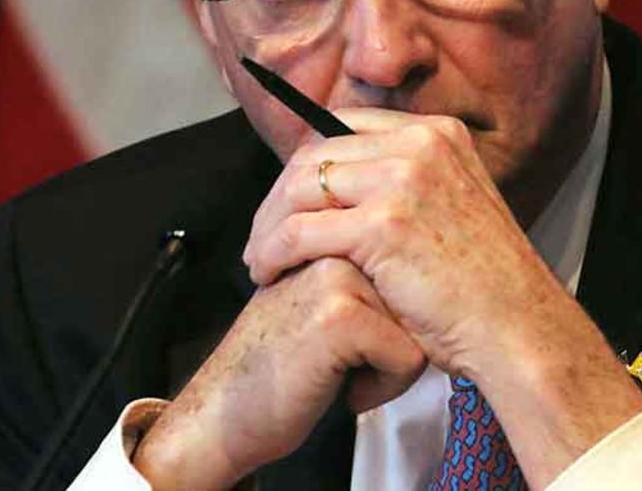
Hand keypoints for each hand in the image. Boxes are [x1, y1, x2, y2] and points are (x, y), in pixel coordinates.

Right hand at [132, 257, 424, 489]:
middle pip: (414, 297)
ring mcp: (337, 276)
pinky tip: (341, 390)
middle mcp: (334, 245)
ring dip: (388, 364)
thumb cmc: (273, 362)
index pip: (404, 270)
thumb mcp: (312, 295)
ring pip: (417, 326)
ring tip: (340, 372)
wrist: (224, 407)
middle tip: (341, 360)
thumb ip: (355, 271)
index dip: (388, 318)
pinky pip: (407, 358)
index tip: (347, 341)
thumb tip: (414, 267)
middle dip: (392, 339)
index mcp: (328, 234)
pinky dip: (383, 387)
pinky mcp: (342, 316)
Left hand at [243, 108, 557, 376]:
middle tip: (262, 234)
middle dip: (279, 195)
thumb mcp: (454, 205)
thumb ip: (408, 184)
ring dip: (268, 224)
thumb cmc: (483, 285)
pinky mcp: (382, 224)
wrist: (517, 327)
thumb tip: (349, 184)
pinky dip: (273, 252)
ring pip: (301, 186)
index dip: (308, 163)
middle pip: (316, 153)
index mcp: (437, 133)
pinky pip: (301, 231)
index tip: (287, 199)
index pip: (344, 127)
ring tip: (258, 258)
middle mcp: (420, 143)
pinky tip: (267, 273)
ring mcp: (402, 179)